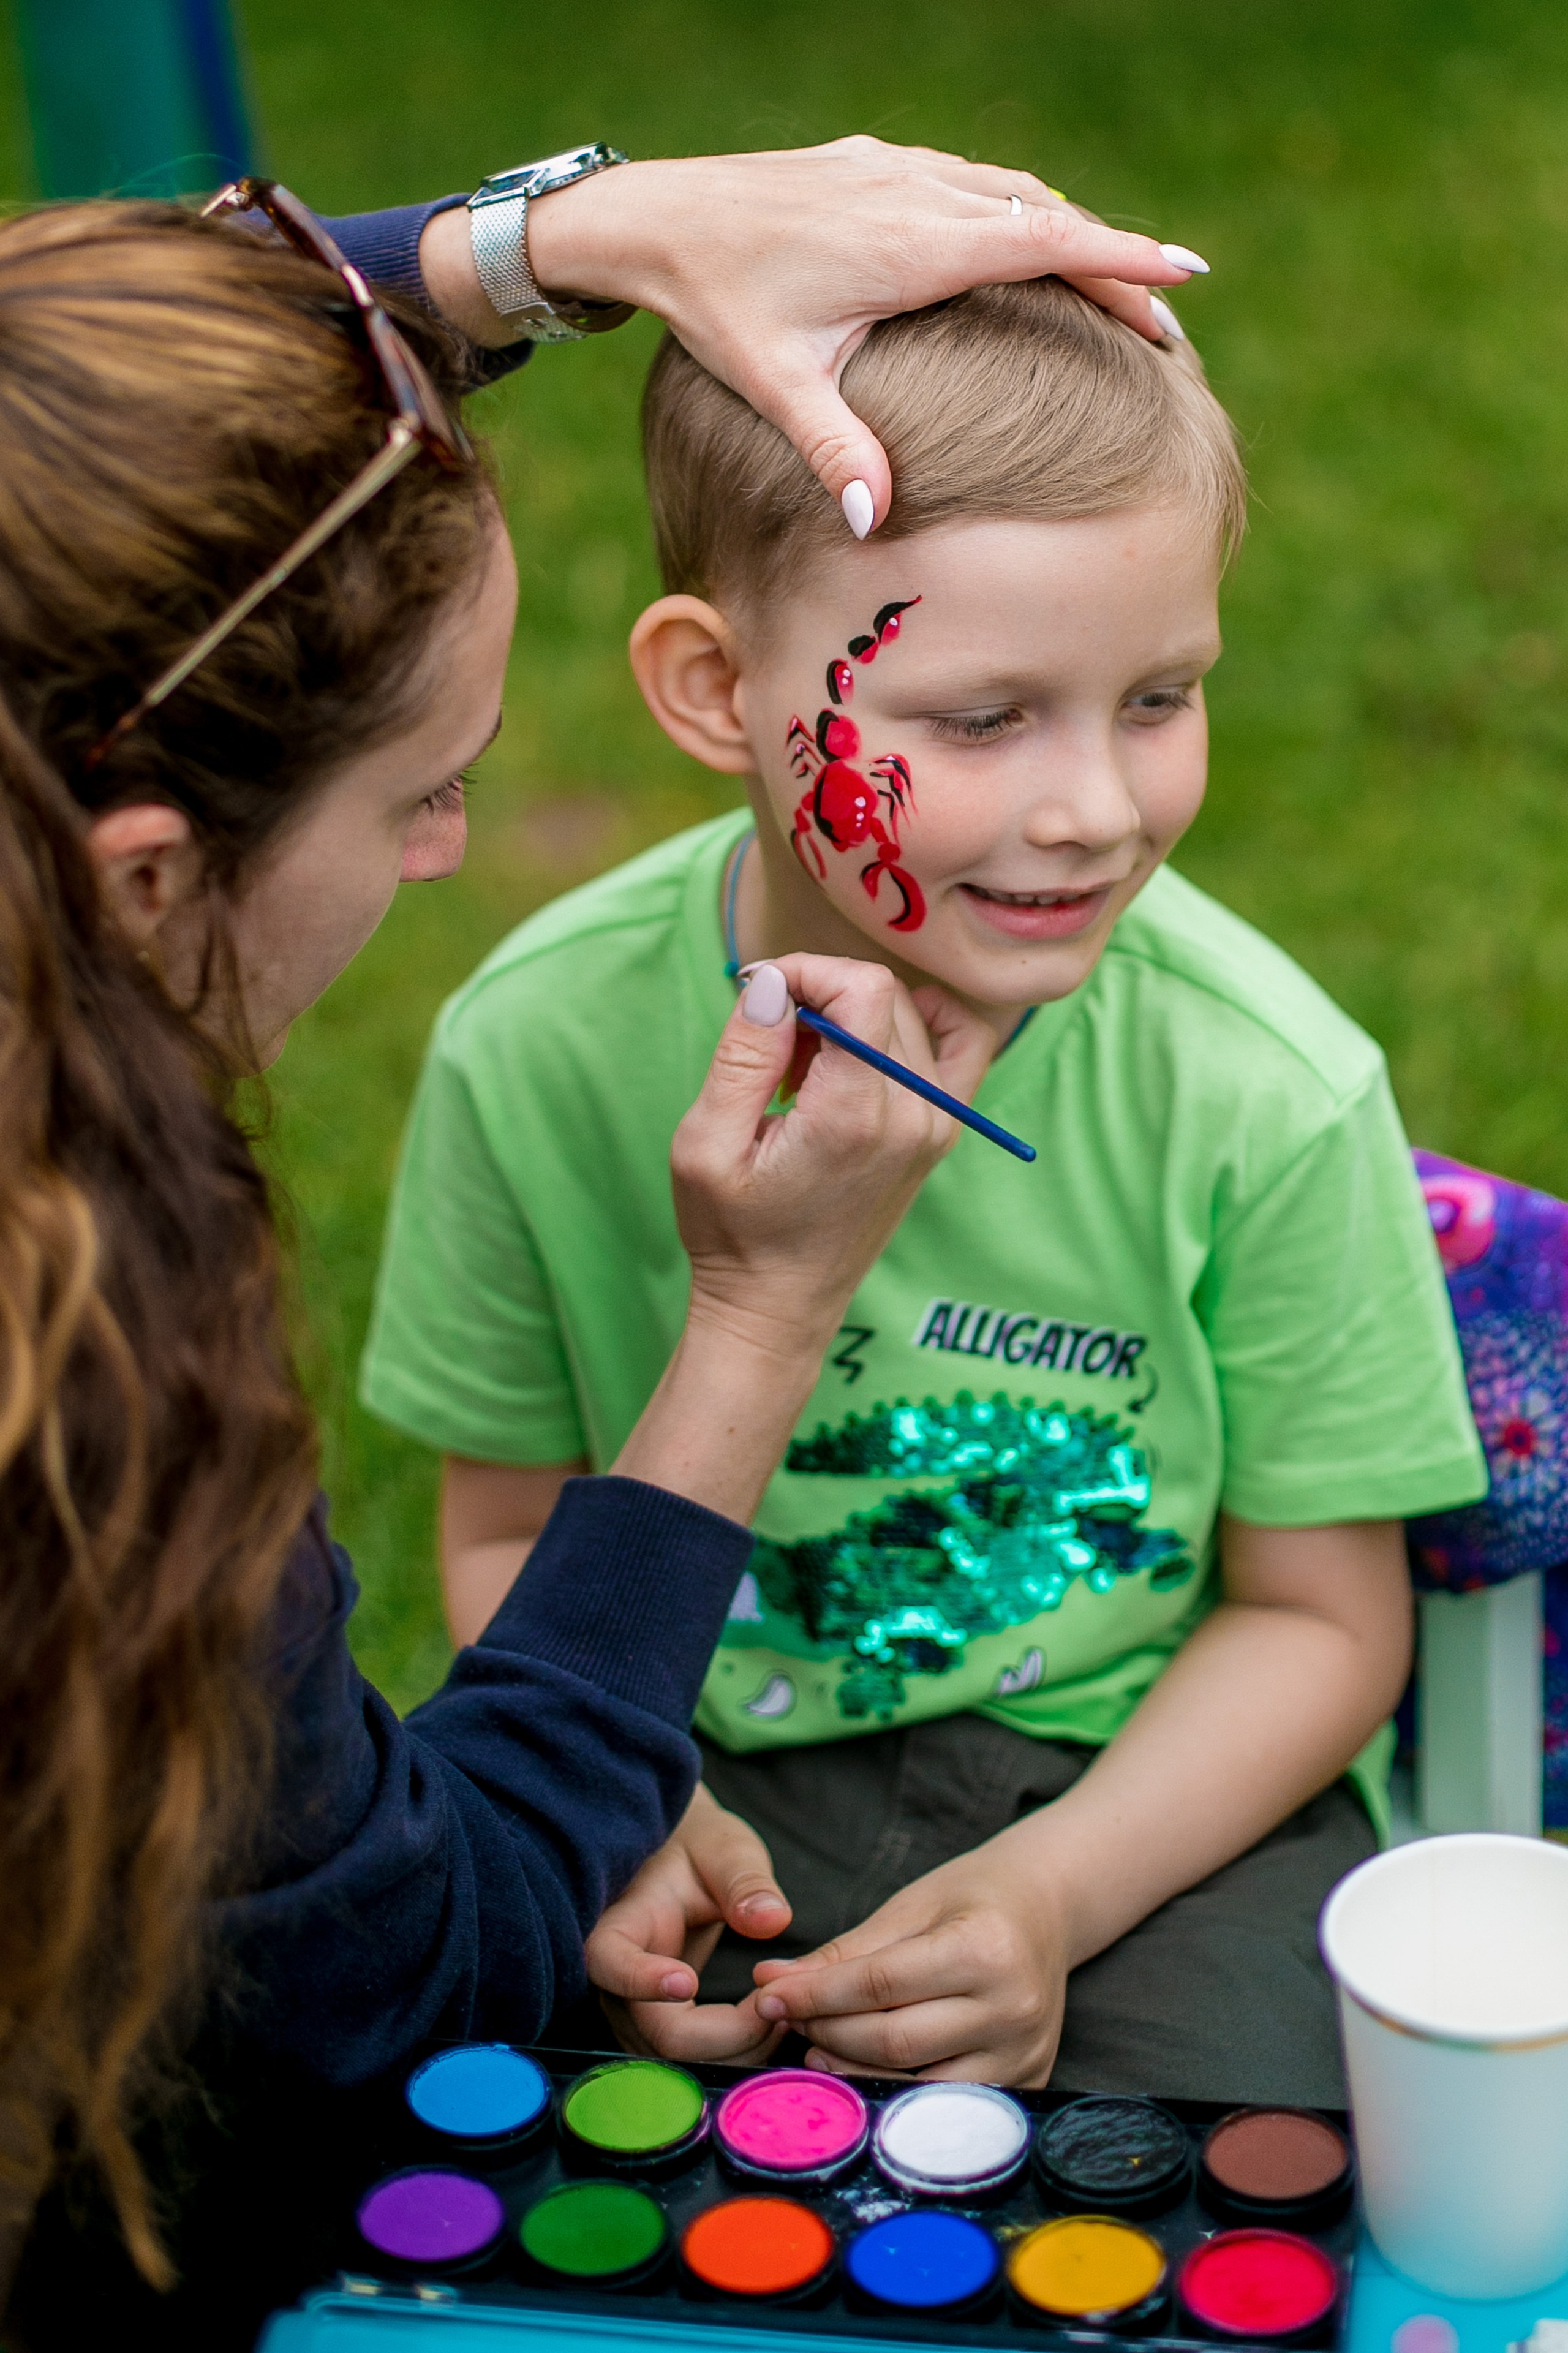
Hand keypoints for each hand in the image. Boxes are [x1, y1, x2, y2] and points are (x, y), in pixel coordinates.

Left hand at [425, 137, 1205, 528]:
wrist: (653, 218)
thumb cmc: (715, 303)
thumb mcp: (775, 385)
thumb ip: (835, 450)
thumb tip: (877, 523)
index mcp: (910, 246)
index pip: (1042, 243)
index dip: (1120, 259)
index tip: (1185, 275)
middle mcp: (915, 193)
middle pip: (1044, 218)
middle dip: (1111, 261)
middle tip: (1166, 312)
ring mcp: (895, 170)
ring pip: (1009, 193)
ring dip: (1066, 232)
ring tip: (1113, 282)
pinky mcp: (874, 164)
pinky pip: (968, 182)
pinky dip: (1014, 212)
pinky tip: (1025, 244)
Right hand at [587, 1785, 791, 2063]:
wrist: (682, 1862)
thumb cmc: (700, 1849)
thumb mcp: (725, 1850)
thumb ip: (745, 1881)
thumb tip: (773, 1920)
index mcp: (620, 1925)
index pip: (610, 1962)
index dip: (641, 1980)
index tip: (687, 1979)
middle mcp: (618, 1980)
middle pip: (659, 2033)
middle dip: (726, 2034)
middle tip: (779, 2005)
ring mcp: (637, 2011)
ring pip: (680, 2060)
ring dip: (737, 2050)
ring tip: (784, 2011)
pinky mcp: (661, 2029)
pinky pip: (694, 2059)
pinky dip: (736, 2053)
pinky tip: (771, 2023)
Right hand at [670, 954, 992, 1364]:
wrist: (778, 1306)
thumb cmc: (733, 1232)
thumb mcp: (706, 1144)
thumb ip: (744, 1054)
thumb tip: (771, 980)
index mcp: (856, 1115)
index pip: (863, 987)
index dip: (805, 970)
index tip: (757, 997)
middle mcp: (913, 1115)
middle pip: (884, 994)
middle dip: (819, 993)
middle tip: (768, 1047)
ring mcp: (937, 1124)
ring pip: (911, 1013)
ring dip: (854, 1013)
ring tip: (806, 1064)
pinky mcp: (941, 1131)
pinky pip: (961, 1045)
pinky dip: (923, 1022)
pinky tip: (873, 1041)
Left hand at [749, 1838, 1073, 2085]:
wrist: (1047, 1909)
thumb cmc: (972, 1899)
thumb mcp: (910, 1907)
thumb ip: (845, 1952)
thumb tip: (772, 1982)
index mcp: (984, 1949)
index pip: (880, 1985)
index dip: (815, 1994)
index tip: (767, 1994)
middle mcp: (1012, 2008)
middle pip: (894, 2040)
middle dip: (827, 2030)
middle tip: (786, 2019)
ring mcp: (1023, 2054)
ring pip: (915, 2082)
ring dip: (853, 2069)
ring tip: (816, 2046)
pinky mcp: (1027, 2081)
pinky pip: (946, 2102)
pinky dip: (896, 2090)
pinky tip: (862, 2069)